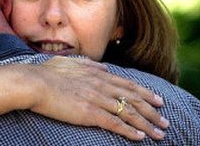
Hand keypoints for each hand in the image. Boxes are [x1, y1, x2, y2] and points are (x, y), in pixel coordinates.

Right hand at [28, 56, 168, 140]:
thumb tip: (103, 67)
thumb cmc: (46, 73)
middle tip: (166, 120)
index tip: (158, 100)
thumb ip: (89, 65)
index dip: (145, 93)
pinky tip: (140, 137)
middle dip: (152, 111)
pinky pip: (115, 123)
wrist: (34, 82)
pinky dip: (129, 131)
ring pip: (129, 112)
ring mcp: (96, 99)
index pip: (128, 85)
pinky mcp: (89, 113)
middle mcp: (101, 85)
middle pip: (133, 99)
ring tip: (160, 133)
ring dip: (147, 124)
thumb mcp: (70, 63)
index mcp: (97, 74)